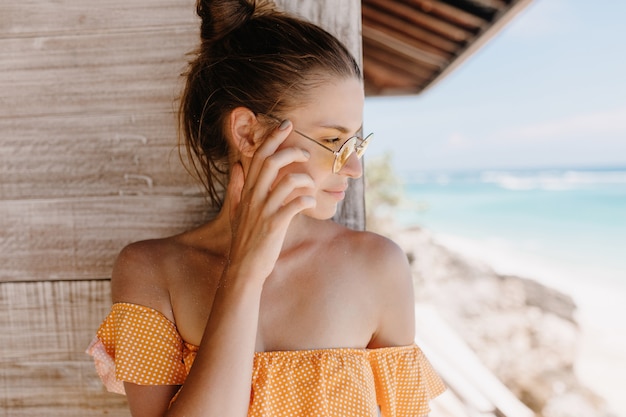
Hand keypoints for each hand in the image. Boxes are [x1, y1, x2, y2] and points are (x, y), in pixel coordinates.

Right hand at [224, 120, 315, 283]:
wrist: (243, 267)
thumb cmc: (244, 238)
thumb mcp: (235, 210)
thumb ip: (236, 187)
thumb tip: (236, 166)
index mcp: (246, 191)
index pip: (257, 156)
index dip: (272, 138)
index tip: (285, 125)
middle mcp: (254, 197)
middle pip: (270, 162)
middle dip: (290, 150)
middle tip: (305, 151)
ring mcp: (264, 211)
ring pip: (286, 182)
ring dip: (304, 178)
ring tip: (311, 184)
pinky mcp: (274, 226)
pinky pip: (293, 206)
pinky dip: (306, 201)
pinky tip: (310, 203)